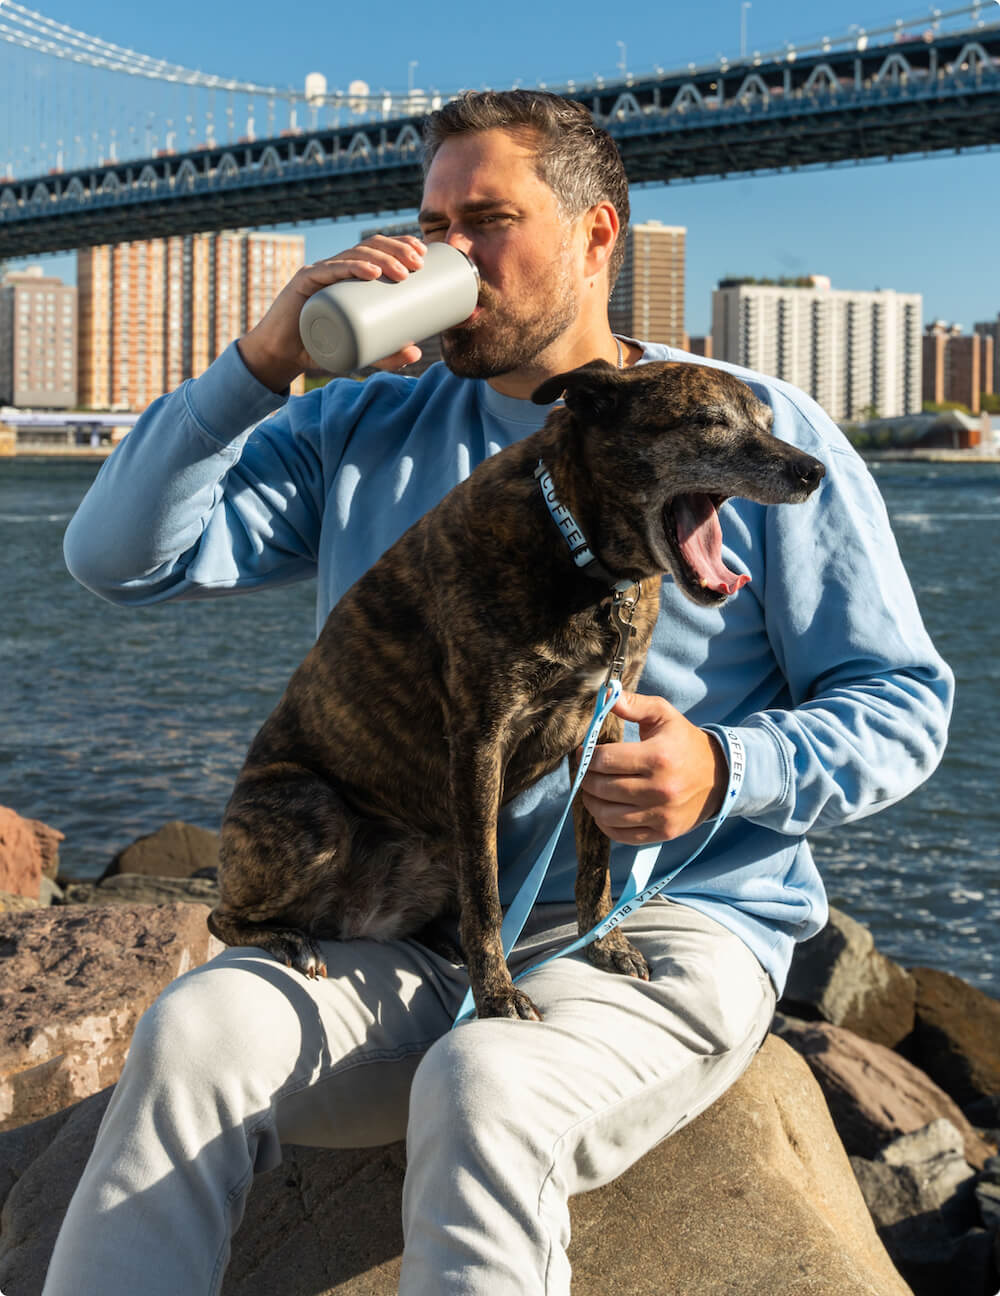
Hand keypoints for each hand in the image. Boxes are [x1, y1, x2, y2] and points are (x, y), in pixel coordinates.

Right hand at [237, 234, 427, 391]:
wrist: (282, 355)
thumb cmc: (321, 347)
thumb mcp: (360, 352)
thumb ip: (386, 354)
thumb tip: (418, 352)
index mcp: (348, 275)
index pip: (377, 249)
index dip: (400, 245)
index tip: (423, 255)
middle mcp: (335, 268)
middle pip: (369, 247)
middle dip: (397, 249)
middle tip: (418, 264)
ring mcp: (319, 273)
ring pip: (353, 254)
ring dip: (381, 258)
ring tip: (402, 271)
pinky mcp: (304, 282)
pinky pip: (330, 270)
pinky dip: (352, 268)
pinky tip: (372, 272)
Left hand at [579, 691, 727, 843]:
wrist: (719, 776)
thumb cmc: (684, 742)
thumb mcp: (664, 715)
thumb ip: (633, 704)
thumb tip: (605, 694)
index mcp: (658, 756)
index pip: (605, 760)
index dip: (587, 756)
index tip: (584, 753)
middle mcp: (660, 788)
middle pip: (602, 788)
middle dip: (585, 778)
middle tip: (584, 771)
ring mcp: (662, 814)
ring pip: (607, 814)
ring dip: (591, 801)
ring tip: (592, 790)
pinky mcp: (663, 832)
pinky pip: (621, 835)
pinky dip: (606, 824)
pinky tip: (605, 810)